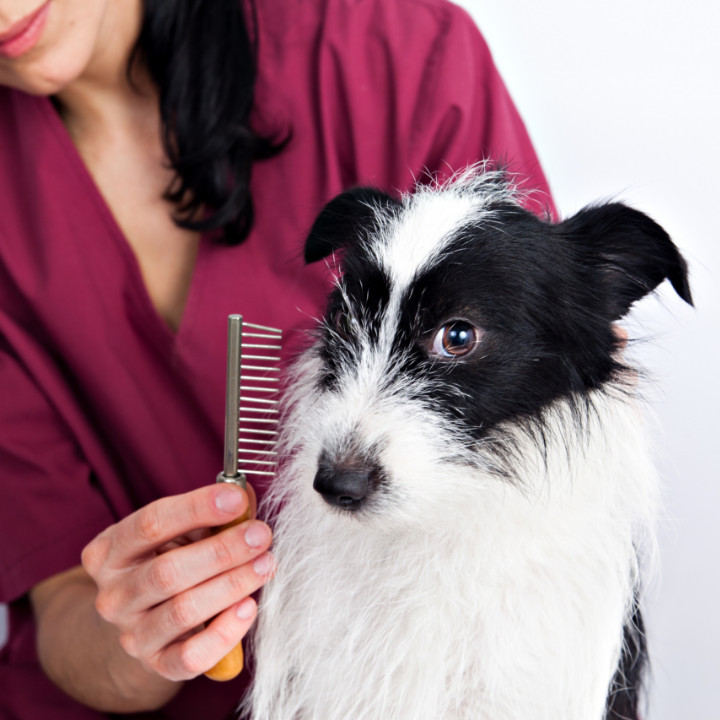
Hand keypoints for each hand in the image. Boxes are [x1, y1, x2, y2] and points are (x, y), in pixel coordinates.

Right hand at [81, 484, 274, 681]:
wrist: (145, 621)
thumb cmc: (171, 561)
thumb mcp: (181, 532)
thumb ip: (211, 515)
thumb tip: (244, 499)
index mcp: (110, 551)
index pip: (150, 523)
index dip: (196, 508)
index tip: (236, 498)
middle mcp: (113, 595)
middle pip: (167, 571)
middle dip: (222, 550)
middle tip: (260, 535)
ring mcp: (131, 634)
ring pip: (183, 611)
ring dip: (232, 584)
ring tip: (264, 564)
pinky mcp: (157, 664)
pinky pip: (191, 656)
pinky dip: (225, 633)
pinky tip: (248, 607)